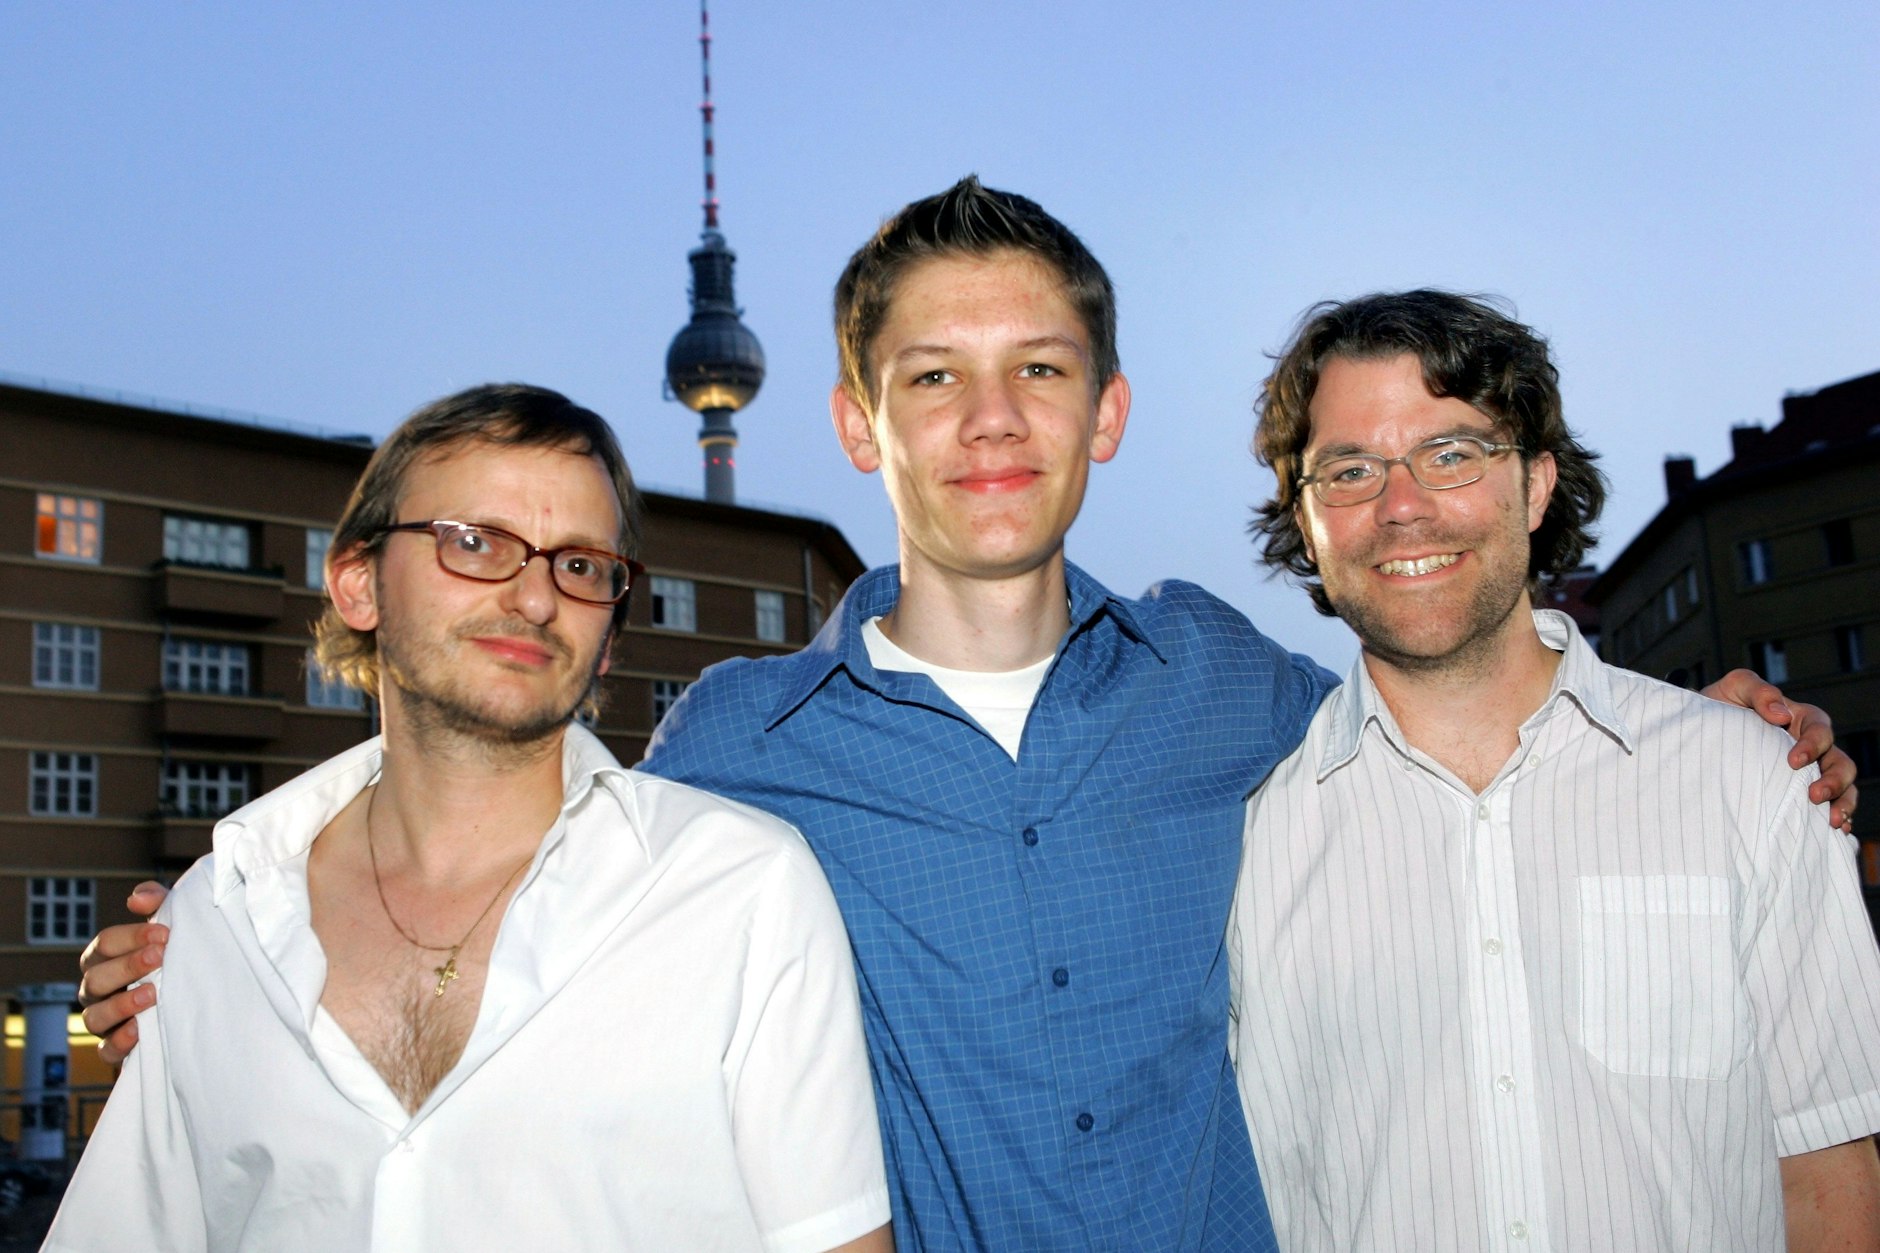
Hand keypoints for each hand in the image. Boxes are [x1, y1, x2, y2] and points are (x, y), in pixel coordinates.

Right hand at [78, 881, 169, 1064]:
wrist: (197, 998)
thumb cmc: (174, 954)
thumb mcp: (168, 926)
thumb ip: (156, 902)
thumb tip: (137, 899)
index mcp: (105, 958)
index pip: (104, 944)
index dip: (130, 937)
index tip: (163, 934)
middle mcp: (97, 989)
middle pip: (96, 978)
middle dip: (127, 967)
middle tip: (159, 957)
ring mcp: (104, 1020)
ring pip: (94, 1016)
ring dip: (121, 1005)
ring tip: (152, 994)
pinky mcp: (116, 1048)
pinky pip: (107, 1050)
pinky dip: (120, 1041)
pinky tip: (140, 1030)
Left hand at [1701, 670, 1857, 831]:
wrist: (1698, 732)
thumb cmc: (1719, 707)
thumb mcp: (1734, 689)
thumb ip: (1757, 691)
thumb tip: (1781, 713)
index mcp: (1799, 720)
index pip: (1820, 730)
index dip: (1813, 745)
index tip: (1793, 761)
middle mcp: (1810, 747)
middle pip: (1840, 762)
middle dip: (1835, 780)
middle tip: (1815, 796)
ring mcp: (1807, 772)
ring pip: (1842, 787)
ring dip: (1843, 803)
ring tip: (1832, 821)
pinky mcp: (1796, 794)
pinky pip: (1828, 807)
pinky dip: (1837, 818)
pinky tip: (1833, 832)